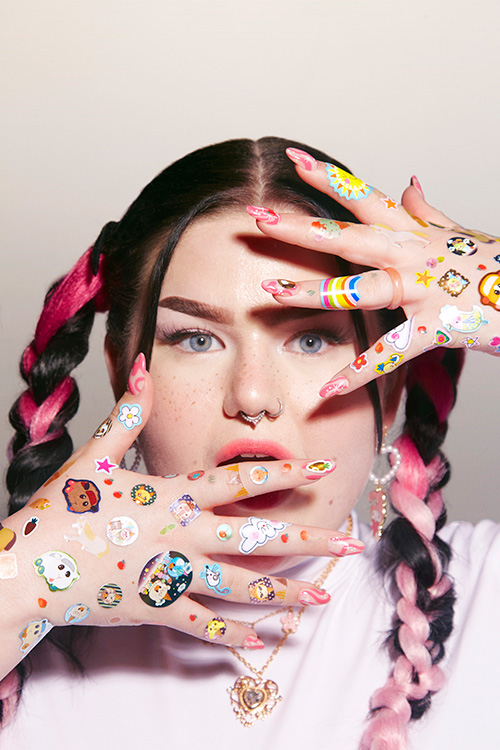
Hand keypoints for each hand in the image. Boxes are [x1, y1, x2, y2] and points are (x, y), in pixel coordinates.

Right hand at [1, 354, 363, 673]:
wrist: (29, 570)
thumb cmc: (61, 509)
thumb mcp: (95, 455)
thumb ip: (128, 413)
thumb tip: (142, 366)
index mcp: (173, 496)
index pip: (240, 481)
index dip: (285, 473)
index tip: (322, 468)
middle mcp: (183, 537)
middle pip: (257, 538)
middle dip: (309, 540)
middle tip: (352, 543)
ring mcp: (173, 577)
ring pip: (242, 587)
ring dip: (286, 593)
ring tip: (324, 597)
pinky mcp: (156, 610)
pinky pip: (203, 625)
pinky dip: (234, 635)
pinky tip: (263, 640)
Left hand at [247, 149, 499, 396]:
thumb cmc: (493, 265)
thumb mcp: (458, 232)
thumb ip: (426, 211)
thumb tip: (406, 182)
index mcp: (413, 232)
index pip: (364, 198)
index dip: (328, 178)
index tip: (292, 158)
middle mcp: (411, 255)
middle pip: (348, 237)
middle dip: (301, 229)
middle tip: (258, 219)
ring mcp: (421, 292)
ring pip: (360, 290)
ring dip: (314, 291)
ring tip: (272, 291)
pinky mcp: (434, 329)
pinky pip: (390, 354)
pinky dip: (359, 374)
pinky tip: (328, 388)